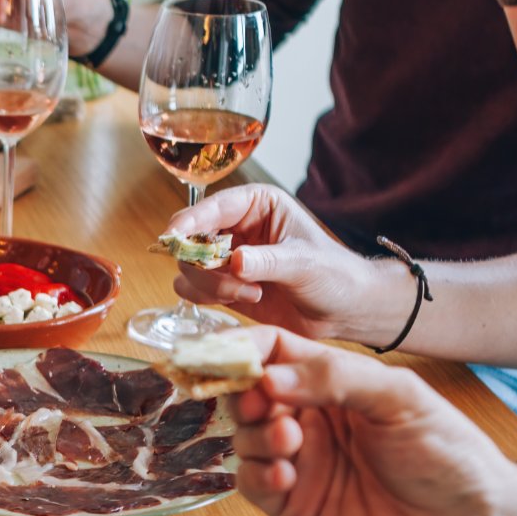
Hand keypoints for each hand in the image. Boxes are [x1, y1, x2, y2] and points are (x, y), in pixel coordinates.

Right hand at [166, 185, 413, 346]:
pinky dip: (210, 298)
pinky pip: (194, 290)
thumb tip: (234, 261)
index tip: (174, 235)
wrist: (342, 310)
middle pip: (191, 239)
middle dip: (204, 263)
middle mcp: (236, 228)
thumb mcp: (304, 264)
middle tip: (236, 280)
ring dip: (211, 285)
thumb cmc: (333, 275)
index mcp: (257, 205)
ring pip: (188, 267)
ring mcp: (226, 258)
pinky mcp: (222, 286)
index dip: (190, 220)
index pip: (213, 207)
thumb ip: (268, 261)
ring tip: (252, 293)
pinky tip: (248, 300)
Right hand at [229, 328, 516, 515]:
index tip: (221, 354)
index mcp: (337, 383)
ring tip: (287, 441)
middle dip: (243, 394)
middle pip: (248, 395)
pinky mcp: (293, 507)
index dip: (243, 350)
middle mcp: (313, 420)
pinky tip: (286, 475)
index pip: (275, 354)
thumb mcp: (400, 398)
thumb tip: (269, 375)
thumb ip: (335, 377)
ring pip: (244, 439)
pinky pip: (251, 484)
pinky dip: (257, 475)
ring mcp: (301, 464)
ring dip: (254, 435)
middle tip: (259, 401)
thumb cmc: (449, 456)